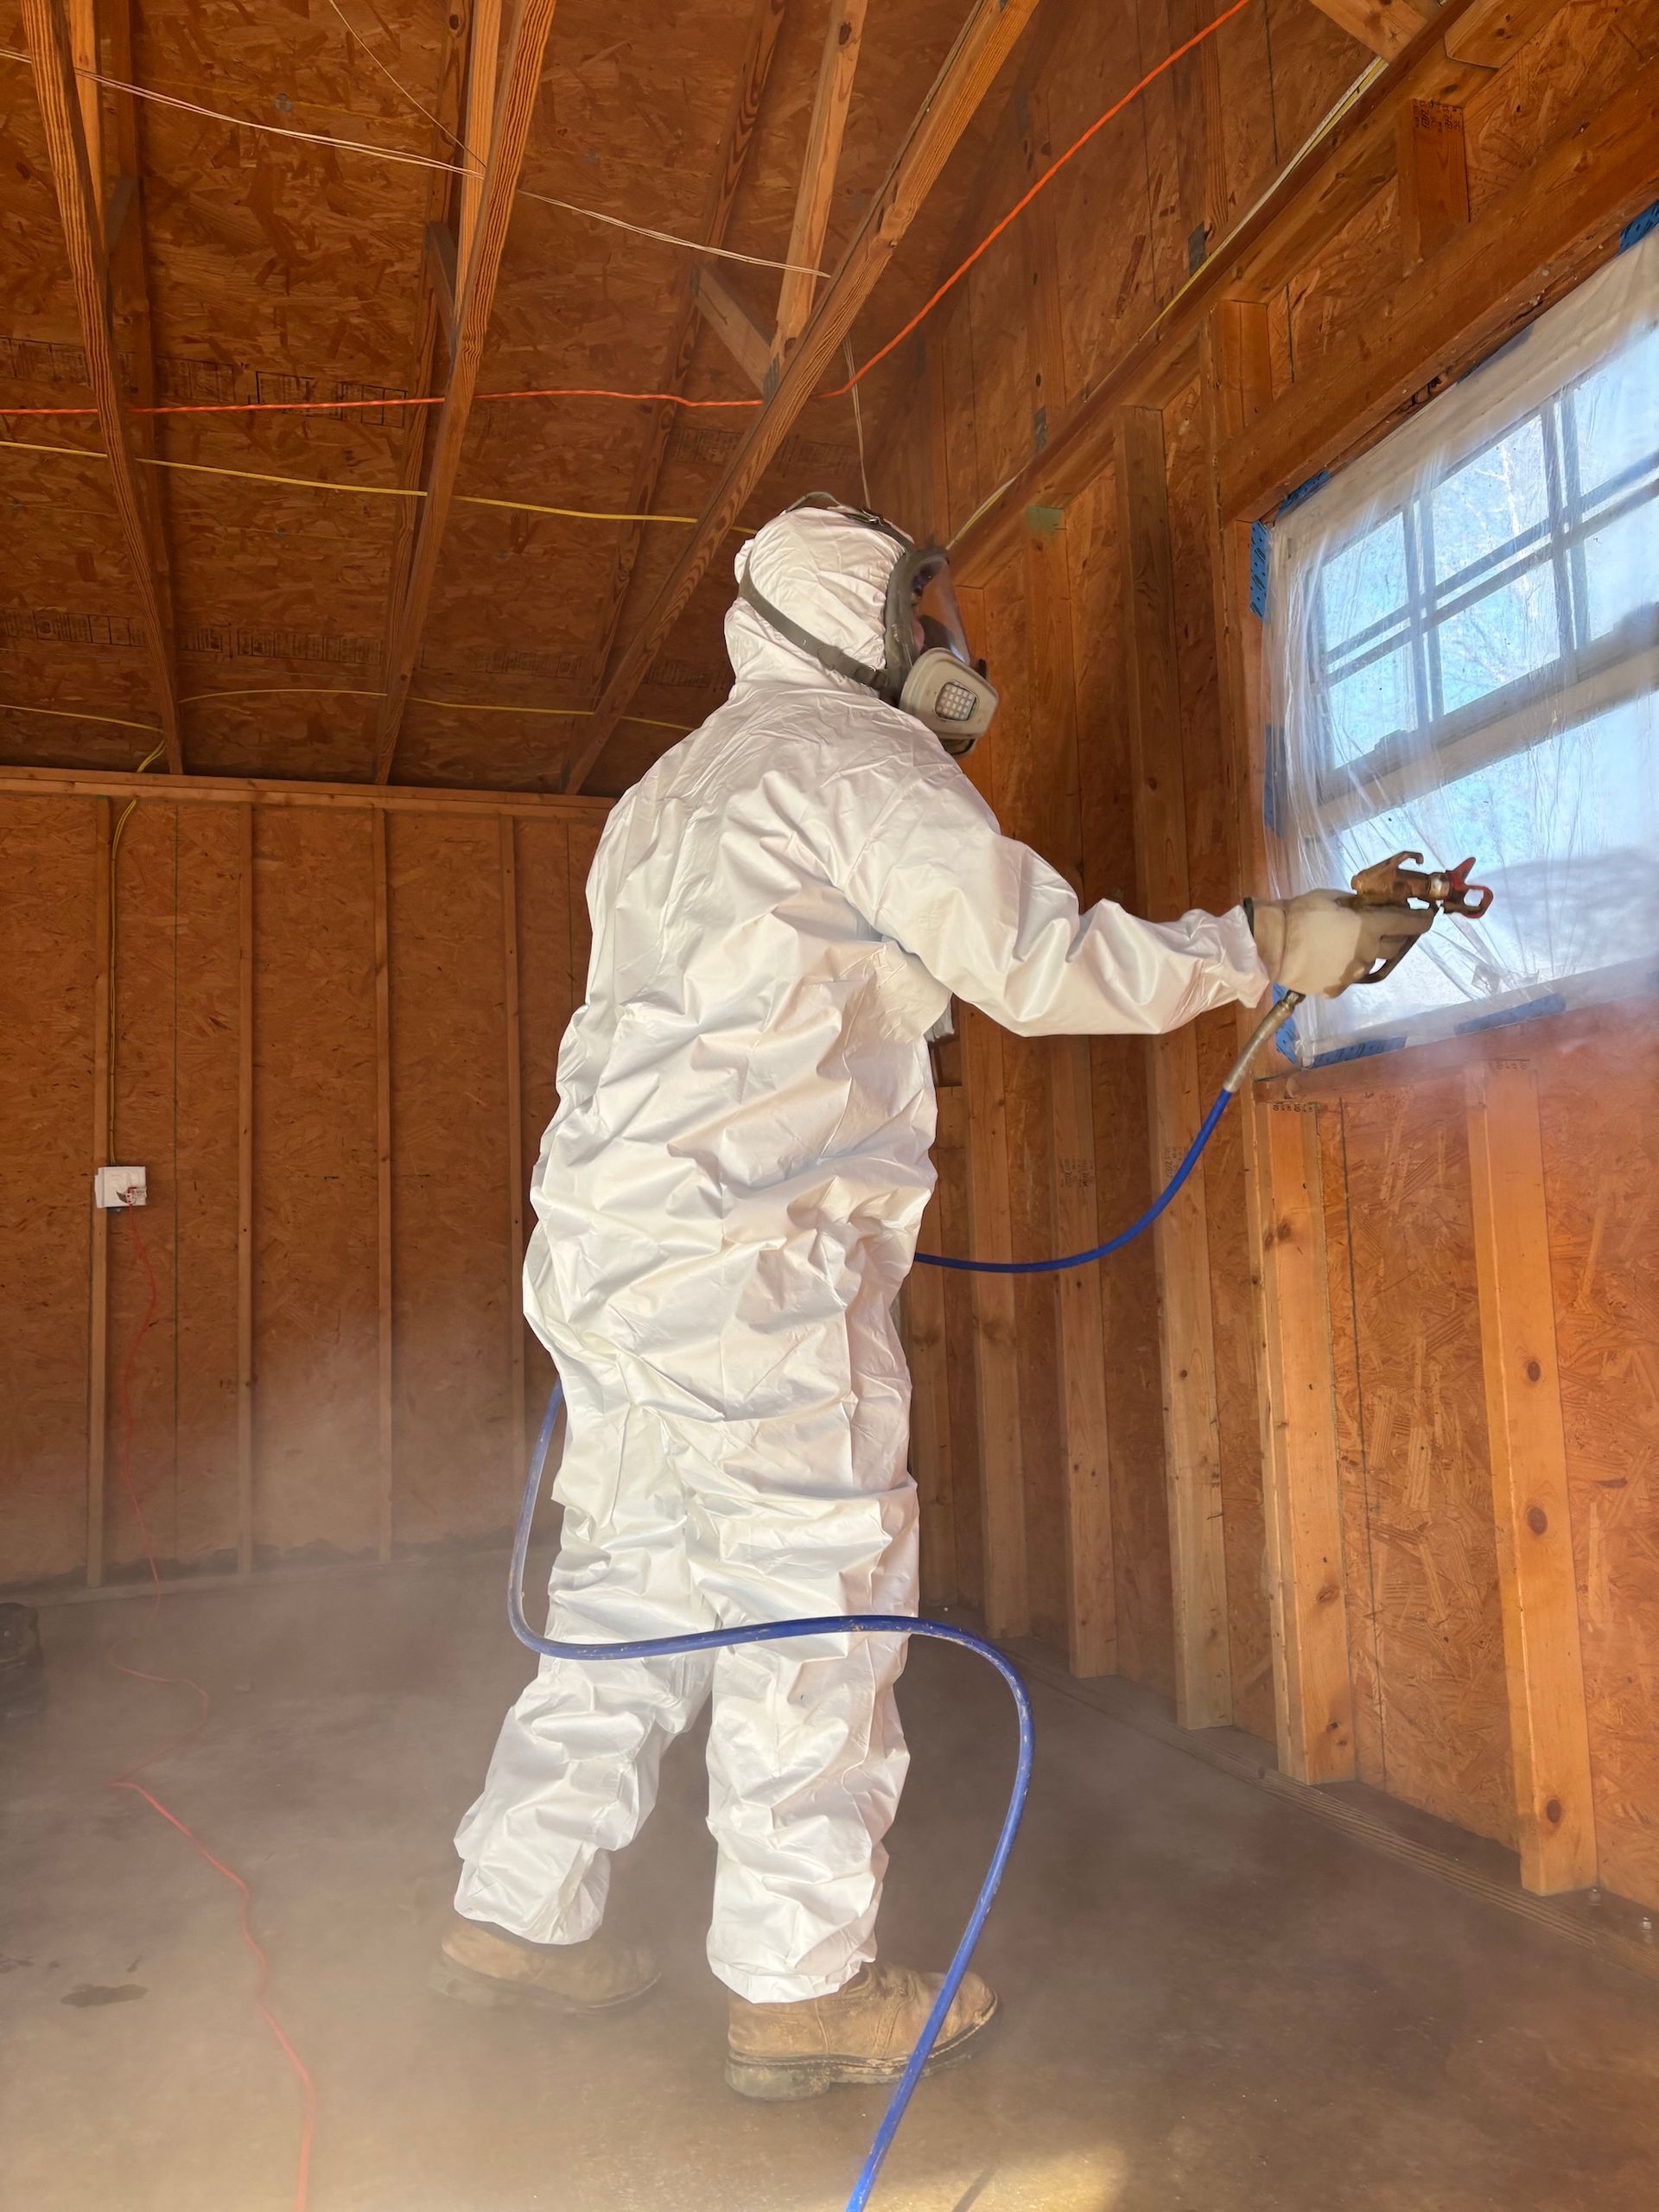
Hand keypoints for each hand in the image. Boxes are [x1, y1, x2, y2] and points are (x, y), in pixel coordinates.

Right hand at [1248, 890, 1433, 996]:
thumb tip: (1372, 906)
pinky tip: (1332, 959)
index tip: (1429, 917)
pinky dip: (1346, 967)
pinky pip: (1349, 976)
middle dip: (1399, 935)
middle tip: (1392, 927)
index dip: (1423, 919)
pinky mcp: (1337, 988)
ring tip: (1351, 943)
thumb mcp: (1333, 897)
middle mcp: (1368, 952)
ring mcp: (1354, 973)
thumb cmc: (1301, 912)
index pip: (1410, 923)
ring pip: (1372, 961)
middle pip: (1397, 946)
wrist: (1270, 943)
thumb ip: (1359, 904)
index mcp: (1370, 927)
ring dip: (1370, 951)